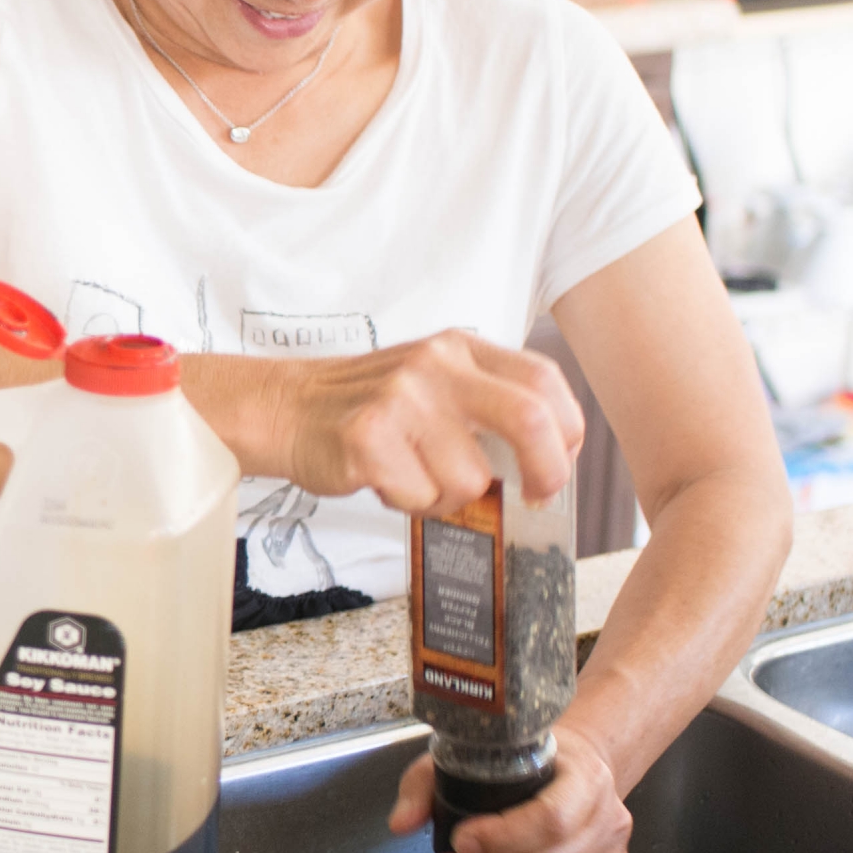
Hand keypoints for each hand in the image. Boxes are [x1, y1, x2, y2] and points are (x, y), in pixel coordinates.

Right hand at [271, 330, 582, 512]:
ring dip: (448, 497)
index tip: (557, 465)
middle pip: (528, 420)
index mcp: (459, 347)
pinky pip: (420, 497)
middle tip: (535, 499)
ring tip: (414, 477)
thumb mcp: (433, 380)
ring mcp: (400, 399)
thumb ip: (486, 402)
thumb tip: (550, 459)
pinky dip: (409, 504)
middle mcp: (434, 365)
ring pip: (470, 479)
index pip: (543, 382)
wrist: (285, 407)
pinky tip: (384, 480)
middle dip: (546, 472)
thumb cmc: (368, 406)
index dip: (567, 433)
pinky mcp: (368, 438)